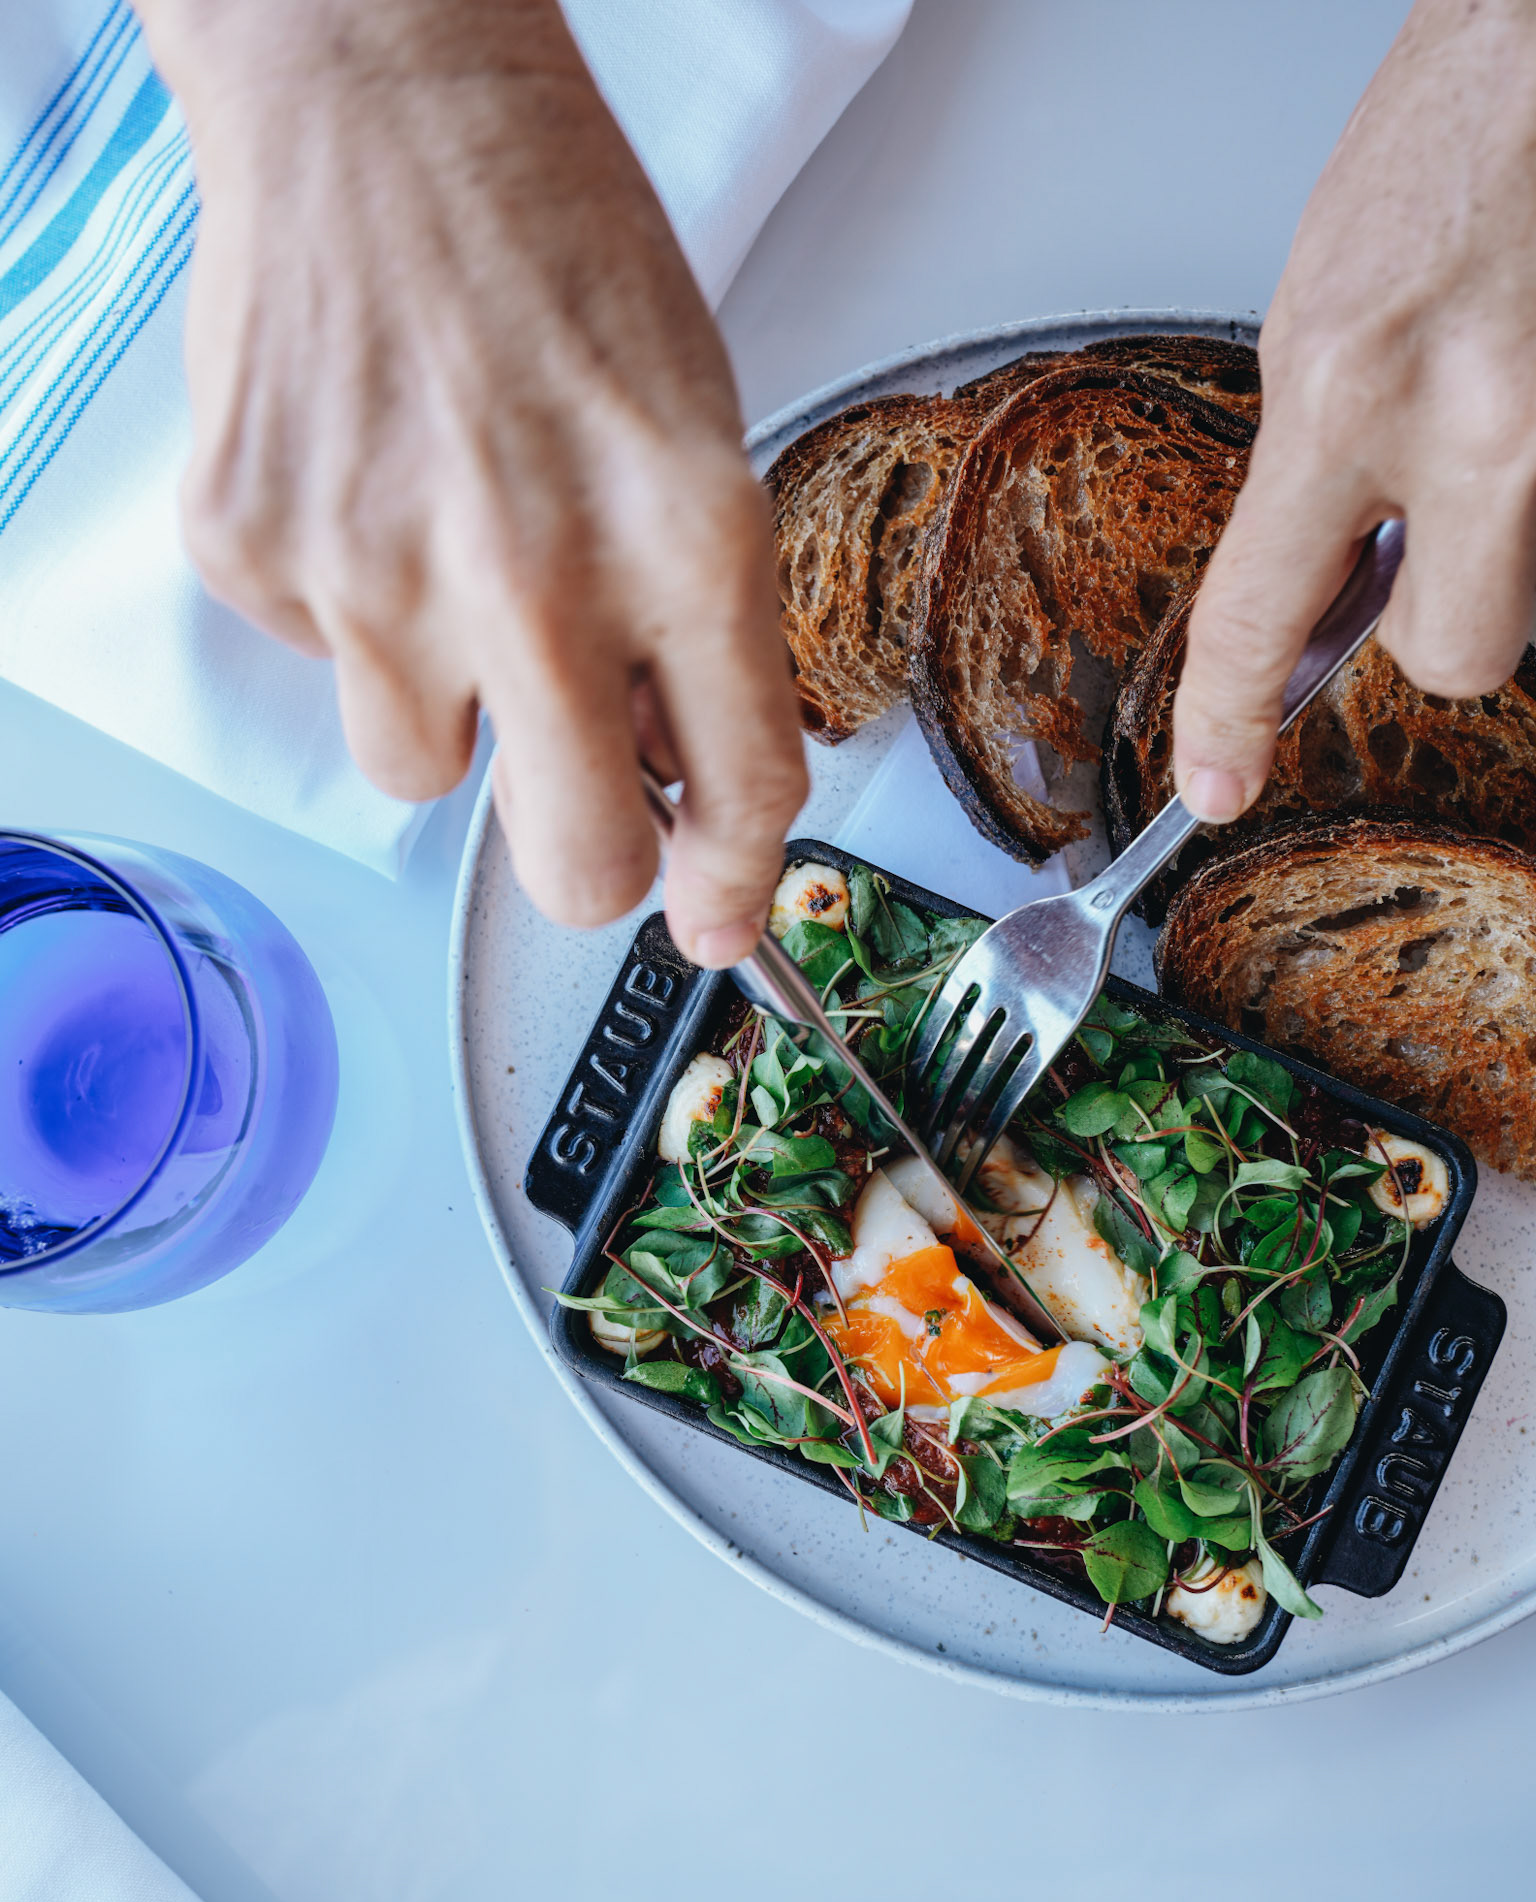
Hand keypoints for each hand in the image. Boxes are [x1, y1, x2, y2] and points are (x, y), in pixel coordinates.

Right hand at [133, 0, 806, 963]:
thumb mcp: (692, 428)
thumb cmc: (551, 237)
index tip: (717, 914)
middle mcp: (532, 575)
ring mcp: (374, 574)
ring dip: (454, 705)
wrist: (379, 97)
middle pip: (576, 869)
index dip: (733, 880)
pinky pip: (324, 671)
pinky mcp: (253, 551)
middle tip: (581, 791)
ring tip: (454, 557)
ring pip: (425, 776)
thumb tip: (667, 775)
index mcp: (683, 533)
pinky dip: (356, 612)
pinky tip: (374, 493)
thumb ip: (694, 621)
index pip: (739, 785)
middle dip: (590, 858)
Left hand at [1174, 0, 1535, 821]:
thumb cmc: (1446, 151)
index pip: (1258, 610)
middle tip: (1419, 539)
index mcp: (1353, 389)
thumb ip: (1311, 467)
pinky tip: (1521, 403)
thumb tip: (1317, 580)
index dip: (1226, 717)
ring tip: (1485, 430)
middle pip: (1455, 655)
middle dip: (1431, 623)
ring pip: (1524, 598)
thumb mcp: (1319, 320)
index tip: (1213, 783)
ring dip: (1496, 546)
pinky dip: (1530, 494)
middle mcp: (1477, 425)